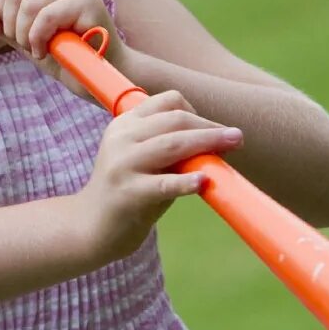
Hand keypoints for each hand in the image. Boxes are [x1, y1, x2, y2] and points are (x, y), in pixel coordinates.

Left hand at [0, 0, 124, 99]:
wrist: (102, 77)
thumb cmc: (67, 57)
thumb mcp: (27, 40)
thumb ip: (3, 25)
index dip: (1, 7)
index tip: (13, 33)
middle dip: (11, 25)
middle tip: (26, 45)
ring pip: (28, 4)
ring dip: (24, 35)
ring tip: (38, 50)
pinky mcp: (90, 2)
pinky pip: (46, 16)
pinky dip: (38, 38)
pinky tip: (46, 51)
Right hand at [76, 90, 243, 264]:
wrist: (92, 228)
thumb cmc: (129, 191)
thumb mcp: (144, 160)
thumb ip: (171, 146)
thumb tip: (219, 141)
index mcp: (125, 124)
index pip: (166, 102)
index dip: (195, 111)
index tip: (212, 127)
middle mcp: (121, 139)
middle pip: (175, 120)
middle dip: (209, 126)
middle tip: (237, 136)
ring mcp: (123, 165)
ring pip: (173, 144)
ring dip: (208, 142)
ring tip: (233, 145)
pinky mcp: (128, 194)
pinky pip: (164, 184)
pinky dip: (187, 181)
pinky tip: (204, 181)